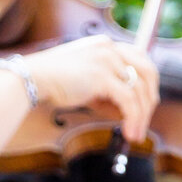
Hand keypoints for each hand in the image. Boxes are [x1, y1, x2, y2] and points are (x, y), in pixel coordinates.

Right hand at [22, 36, 158, 142]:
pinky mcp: (104, 77)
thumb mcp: (85, 84)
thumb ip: (105, 93)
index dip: (147, 84)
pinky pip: (129, 101)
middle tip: (144, 123)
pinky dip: (133, 119)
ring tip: (136, 135)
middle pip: (148, 72)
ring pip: (140, 90)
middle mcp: (110, 48)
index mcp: (106, 46)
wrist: (31, 80)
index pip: (140, 60)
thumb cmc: (52, 84)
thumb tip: (122, 112)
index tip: (145, 105)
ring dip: (142, 116)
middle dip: (149, 100)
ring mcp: (108, 61)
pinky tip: (129, 133)